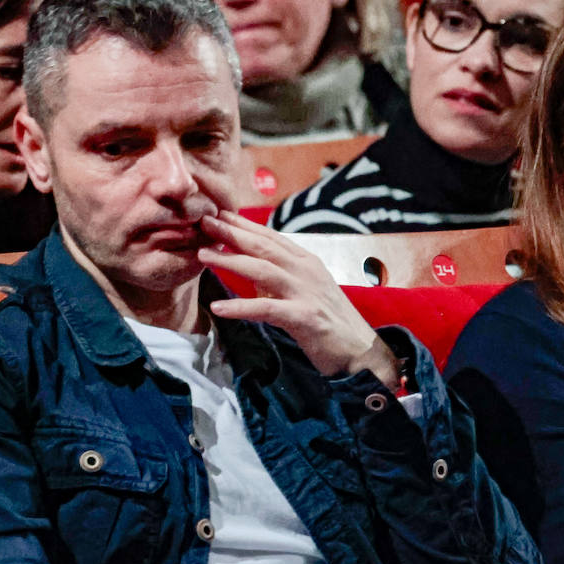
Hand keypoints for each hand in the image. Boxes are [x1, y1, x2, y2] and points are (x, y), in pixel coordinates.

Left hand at [197, 210, 398, 383]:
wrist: (360, 349)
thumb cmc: (330, 320)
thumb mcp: (306, 290)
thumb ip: (281, 277)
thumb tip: (251, 269)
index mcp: (306, 262)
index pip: (271, 237)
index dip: (243, 225)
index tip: (218, 214)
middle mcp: (306, 271)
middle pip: (263, 247)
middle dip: (232, 233)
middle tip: (204, 221)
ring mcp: (306, 292)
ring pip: (263, 270)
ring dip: (231, 261)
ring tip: (203, 254)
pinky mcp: (304, 317)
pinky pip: (267, 309)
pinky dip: (241, 307)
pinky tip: (219, 307)